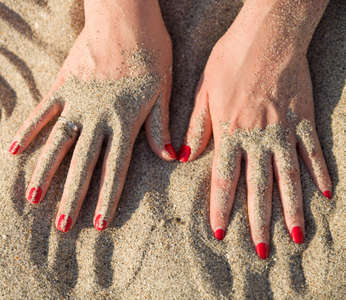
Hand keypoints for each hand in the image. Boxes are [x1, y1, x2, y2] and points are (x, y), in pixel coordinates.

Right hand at [9, 0, 173, 231]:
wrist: (125, 17)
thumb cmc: (151, 52)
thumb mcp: (164, 90)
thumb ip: (161, 126)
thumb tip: (171, 158)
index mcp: (125, 122)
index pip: (114, 168)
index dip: (106, 197)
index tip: (97, 222)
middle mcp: (98, 119)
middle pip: (83, 164)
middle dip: (73, 197)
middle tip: (62, 224)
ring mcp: (77, 103)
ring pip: (58, 144)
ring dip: (45, 172)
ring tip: (32, 198)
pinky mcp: (63, 85)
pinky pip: (42, 112)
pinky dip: (28, 131)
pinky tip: (14, 151)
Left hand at [178, 0, 331, 258]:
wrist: (269, 33)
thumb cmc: (231, 59)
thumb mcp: (203, 91)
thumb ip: (196, 127)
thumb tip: (183, 156)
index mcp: (230, 131)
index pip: (224, 180)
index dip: (221, 208)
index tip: (220, 232)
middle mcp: (258, 137)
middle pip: (259, 188)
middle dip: (258, 222)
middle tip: (260, 251)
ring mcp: (284, 130)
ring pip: (290, 177)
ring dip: (292, 209)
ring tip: (295, 236)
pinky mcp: (304, 118)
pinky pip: (313, 151)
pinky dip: (320, 173)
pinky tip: (325, 194)